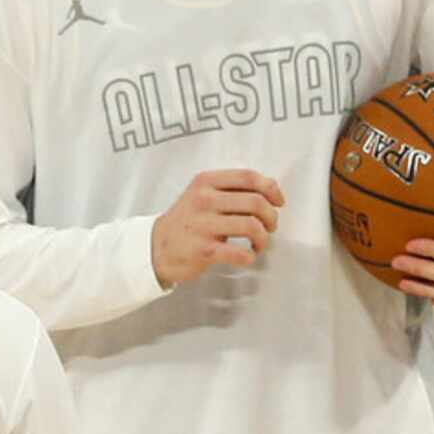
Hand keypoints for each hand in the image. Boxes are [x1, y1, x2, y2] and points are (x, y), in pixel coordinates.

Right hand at [151, 169, 284, 287]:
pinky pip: (240, 253)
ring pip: (252, 226)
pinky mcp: (204, 250)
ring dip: (263, 238)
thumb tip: (270, 189)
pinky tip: (247, 256)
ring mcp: (203, 225)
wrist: (155, 248)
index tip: (278, 202)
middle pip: (255, 202)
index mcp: (206, 182)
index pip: (248, 177)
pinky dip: (250, 257)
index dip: (271, 188)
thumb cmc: (186, 221)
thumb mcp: (202, 194)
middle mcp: (204, 200)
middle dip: (271, 216)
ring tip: (259, 243)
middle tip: (270, 227)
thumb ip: (231, 189)